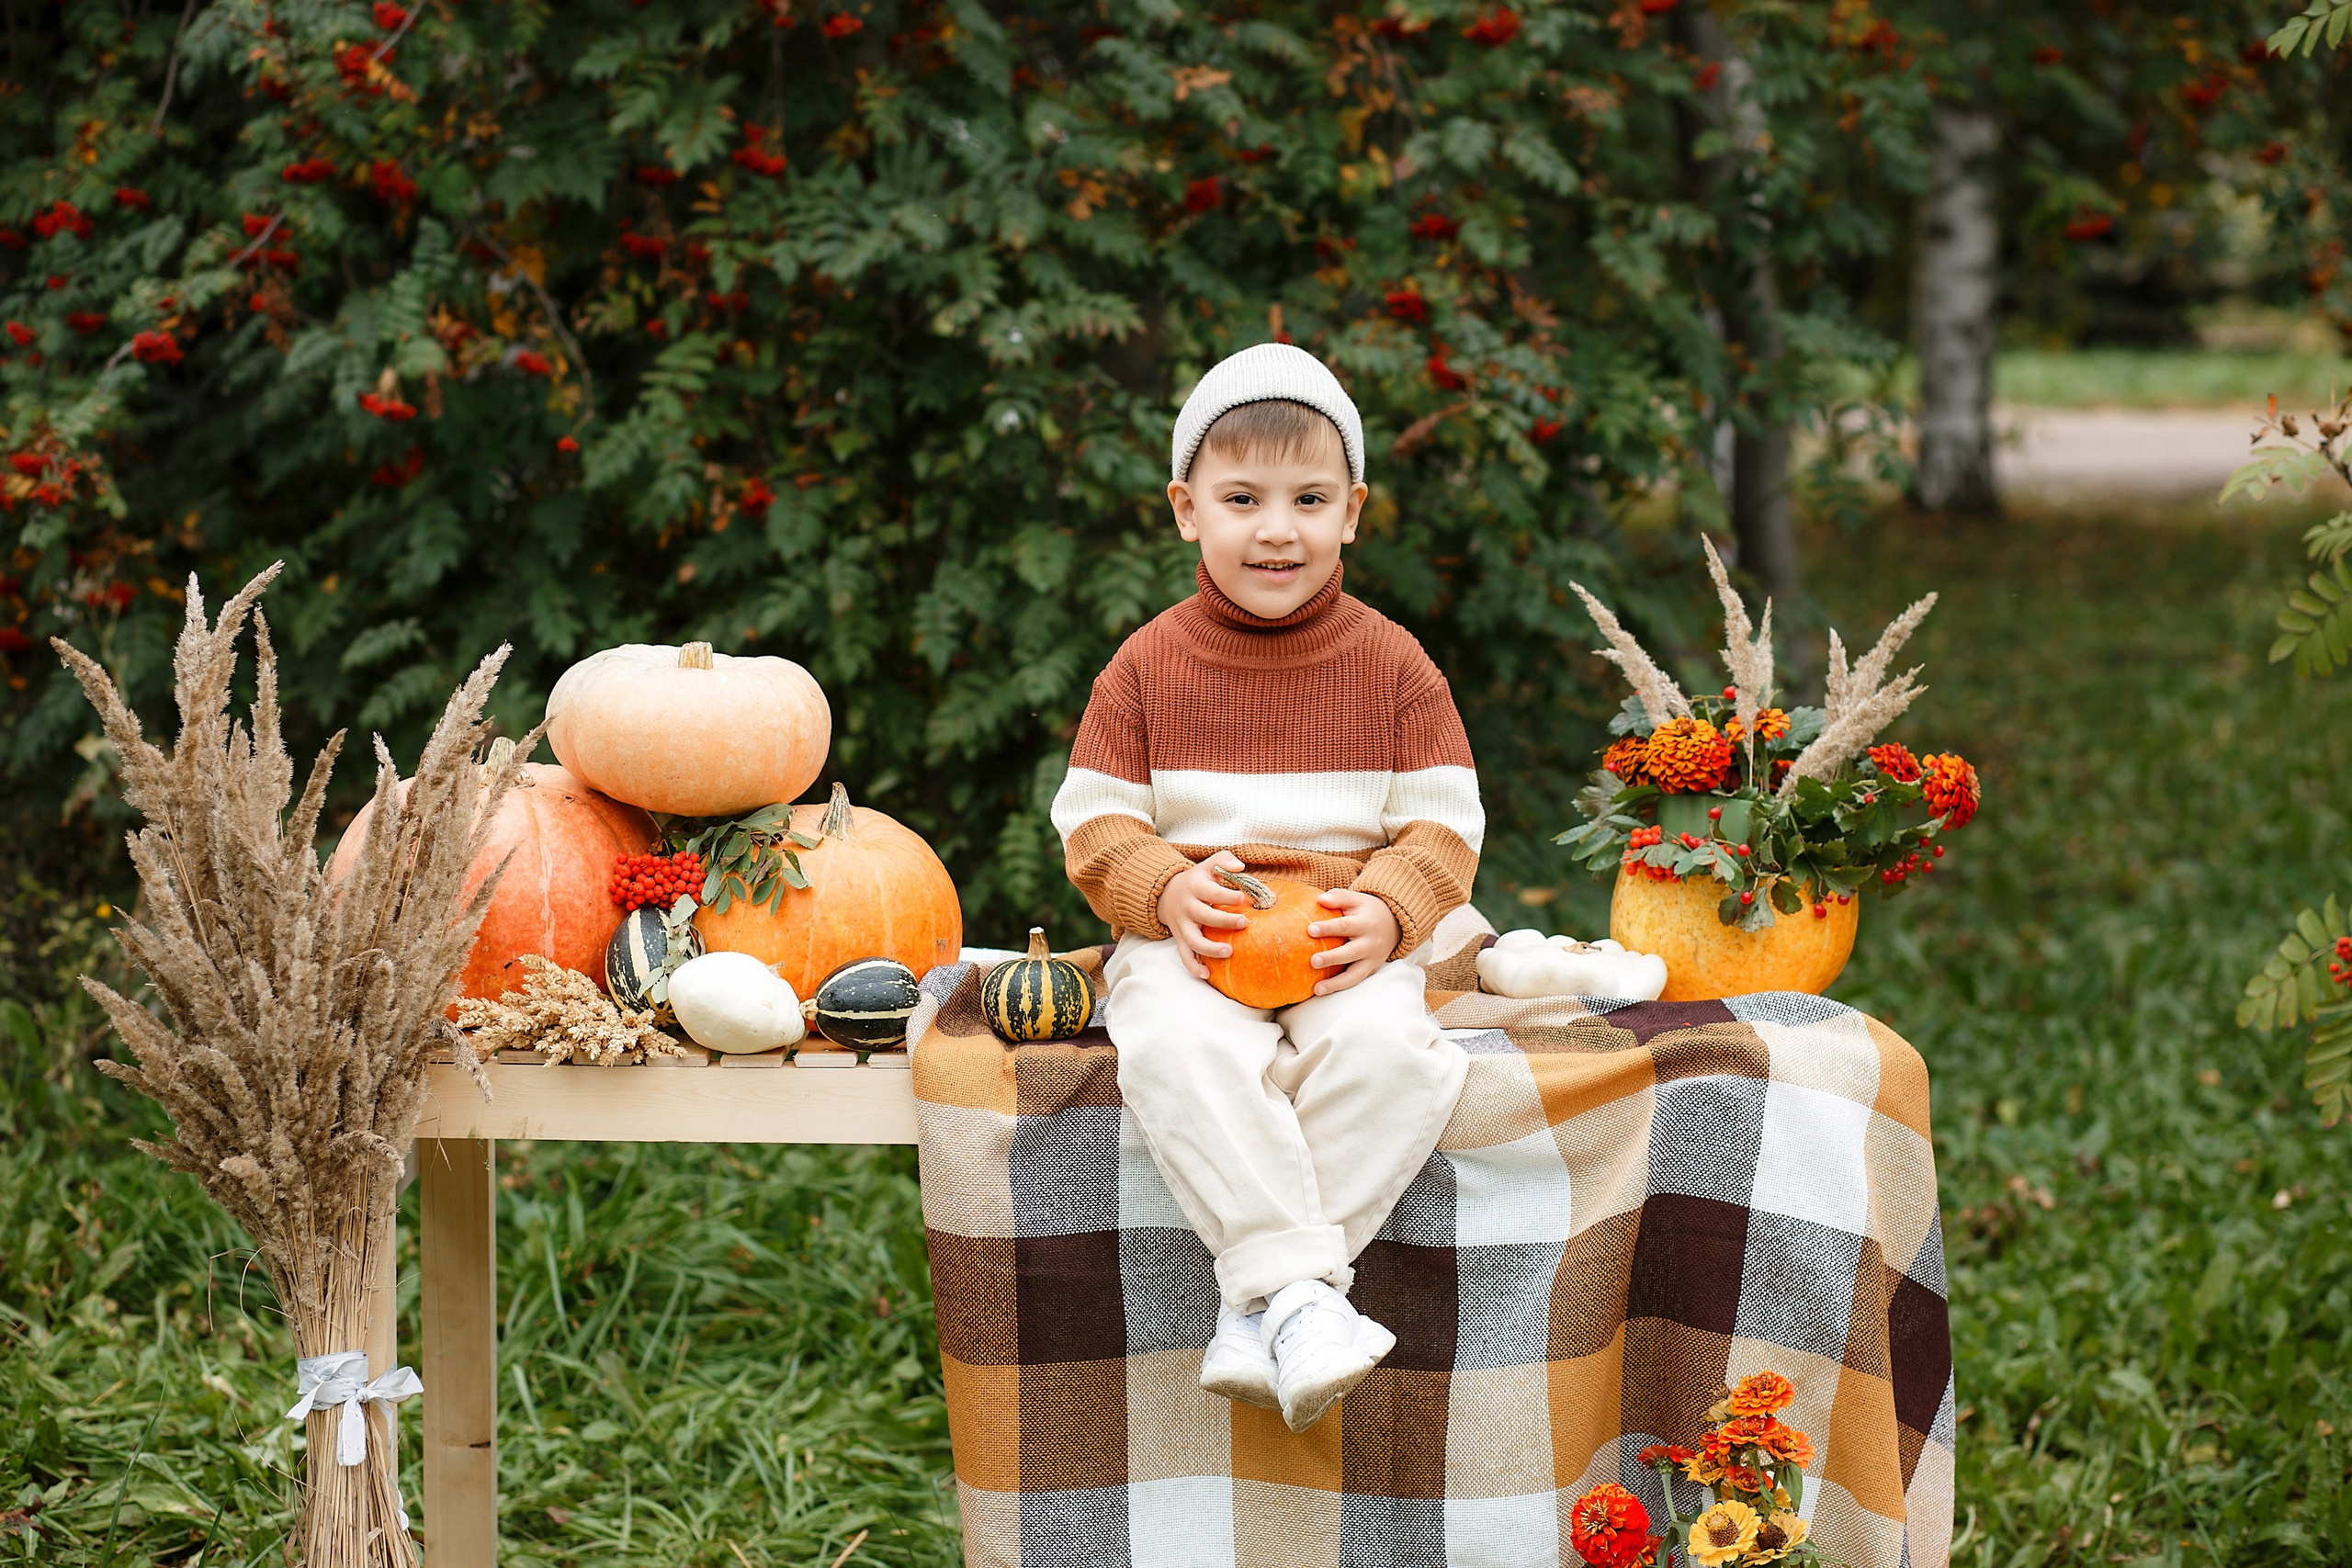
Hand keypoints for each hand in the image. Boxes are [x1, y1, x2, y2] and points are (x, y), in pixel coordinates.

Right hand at [1157, 851, 1253, 979]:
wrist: (1168, 894)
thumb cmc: (1198, 880)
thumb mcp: (1209, 865)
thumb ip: (1225, 860)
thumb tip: (1240, 867)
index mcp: (1195, 887)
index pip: (1210, 892)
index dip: (1226, 896)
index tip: (1242, 898)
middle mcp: (1187, 907)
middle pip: (1203, 916)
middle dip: (1223, 921)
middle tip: (1243, 923)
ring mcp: (1182, 926)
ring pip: (1193, 940)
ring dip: (1210, 948)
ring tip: (1230, 951)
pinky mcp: (1180, 939)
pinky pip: (1184, 956)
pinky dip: (1193, 967)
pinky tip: (1207, 974)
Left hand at [1306, 887, 1398, 995]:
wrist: (1394, 924)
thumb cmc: (1366, 910)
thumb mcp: (1356, 899)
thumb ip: (1339, 897)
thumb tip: (1320, 899)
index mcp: (1366, 923)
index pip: (1346, 926)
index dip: (1328, 928)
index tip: (1310, 930)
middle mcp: (1371, 943)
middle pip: (1351, 952)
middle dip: (1332, 958)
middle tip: (1313, 961)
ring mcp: (1372, 959)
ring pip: (1355, 974)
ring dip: (1336, 983)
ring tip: (1317, 989)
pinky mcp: (1370, 970)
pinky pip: (1355, 981)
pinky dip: (1339, 987)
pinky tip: (1320, 991)